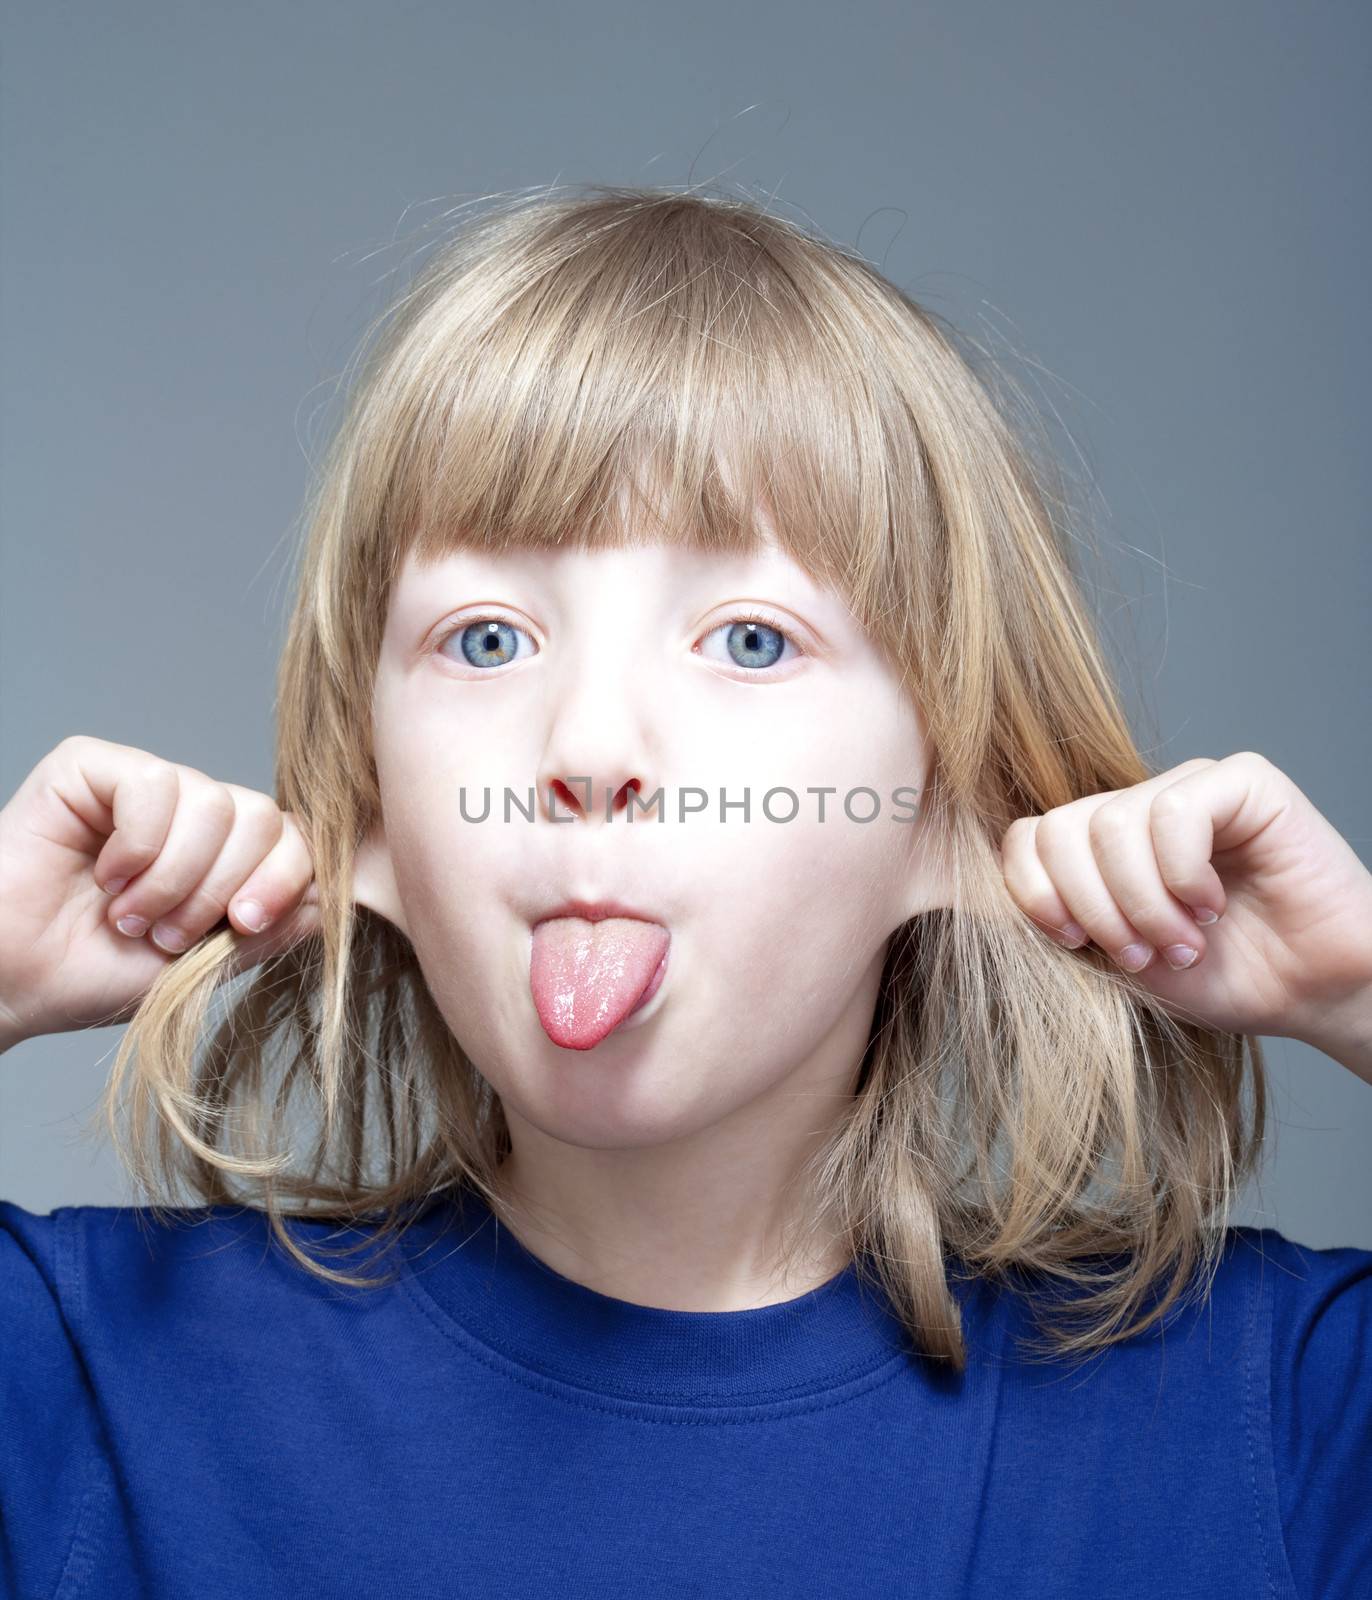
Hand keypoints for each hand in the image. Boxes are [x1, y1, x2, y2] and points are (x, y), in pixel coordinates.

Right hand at [0, 735, 320, 1050]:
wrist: (13, 983)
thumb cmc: (96, 975)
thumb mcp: (203, 965)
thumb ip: (268, 930)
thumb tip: (330, 899)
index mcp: (226, 854)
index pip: (294, 838)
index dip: (284, 879)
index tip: (244, 925)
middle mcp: (193, 812)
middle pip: (263, 816)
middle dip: (222, 886)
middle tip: (167, 934)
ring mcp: (146, 786)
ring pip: (214, 804)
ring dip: (173, 878)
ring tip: (128, 916)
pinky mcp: (92, 767)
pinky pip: (154, 784)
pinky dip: (136, 845)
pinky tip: (103, 876)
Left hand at [999, 752, 1371, 1083]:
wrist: (1314, 994)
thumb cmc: (1220, 978)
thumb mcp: (1116, 960)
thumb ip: (1063, 923)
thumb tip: (987, 901)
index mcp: (1100, 846)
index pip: (1028, 837)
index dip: (1036, 893)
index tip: (1076, 946)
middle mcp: (1139, 806)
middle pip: (1060, 829)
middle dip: (1092, 908)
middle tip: (1142, 955)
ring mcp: (1189, 788)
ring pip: (1111, 824)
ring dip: (1142, 903)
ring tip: (1183, 944)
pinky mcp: (1243, 782)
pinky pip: (1174, 811)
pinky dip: (1182, 875)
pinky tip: (1212, 907)